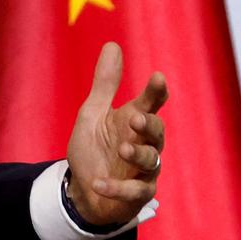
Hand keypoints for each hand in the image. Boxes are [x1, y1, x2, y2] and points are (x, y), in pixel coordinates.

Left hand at [65, 41, 166, 226]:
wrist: (83, 189)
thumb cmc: (94, 149)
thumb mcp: (93, 113)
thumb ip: (105, 84)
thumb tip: (112, 45)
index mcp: (134, 121)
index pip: (151, 104)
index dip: (156, 92)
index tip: (157, 77)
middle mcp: (144, 144)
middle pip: (156, 132)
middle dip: (148, 125)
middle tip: (136, 118)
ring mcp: (144, 170)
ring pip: (151, 161)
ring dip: (137, 154)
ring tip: (121, 149)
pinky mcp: (137, 194)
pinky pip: (133, 191)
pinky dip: (115, 187)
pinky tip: (97, 182)